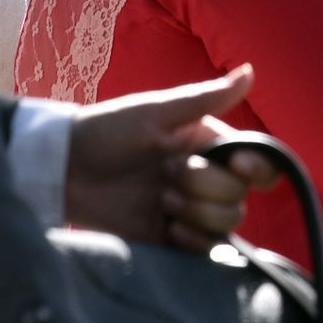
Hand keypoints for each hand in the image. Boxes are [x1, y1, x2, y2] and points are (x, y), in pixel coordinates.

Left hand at [63, 66, 278, 250]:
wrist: (66, 169)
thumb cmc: (108, 129)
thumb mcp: (155, 111)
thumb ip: (205, 99)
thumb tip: (250, 71)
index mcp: (206, 144)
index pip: (257, 163)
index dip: (257, 167)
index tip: (236, 164)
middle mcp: (204, 177)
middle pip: (240, 196)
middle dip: (207, 187)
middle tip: (168, 174)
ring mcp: (189, 209)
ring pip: (227, 224)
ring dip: (198, 213)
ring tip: (161, 200)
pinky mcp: (172, 238)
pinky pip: (205, 251)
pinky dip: (193, 241)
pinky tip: (168, 227)